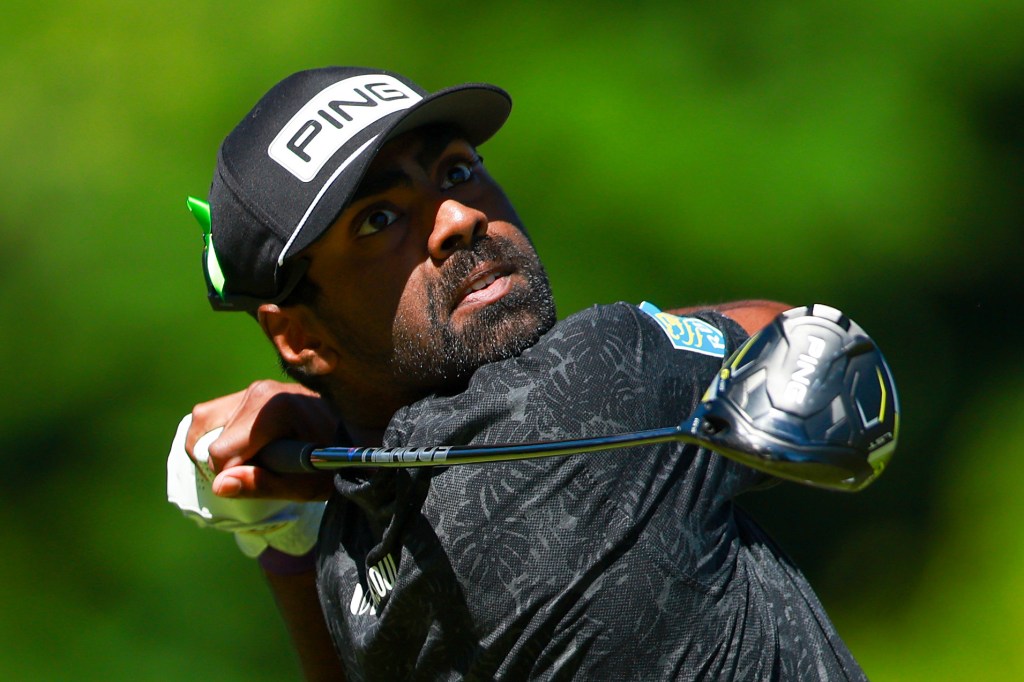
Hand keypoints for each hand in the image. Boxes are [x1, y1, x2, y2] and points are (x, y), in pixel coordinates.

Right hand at [185, 380, 338, 499]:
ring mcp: (254, 388)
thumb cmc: (335, 461)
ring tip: (256, 461)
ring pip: (205, 423)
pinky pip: (212, 414)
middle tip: (266, 470)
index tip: (266, 480)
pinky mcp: (251, 392)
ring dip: (220, 448)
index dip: (235, 476)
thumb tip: (219, 485)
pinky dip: (218, 435)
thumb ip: (263, 485)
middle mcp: (260, 391)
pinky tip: (244, 450)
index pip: (220, 452)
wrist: (358, 434)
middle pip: (212, 438)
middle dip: (229, 463)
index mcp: (275, 408)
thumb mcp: (306, 485)